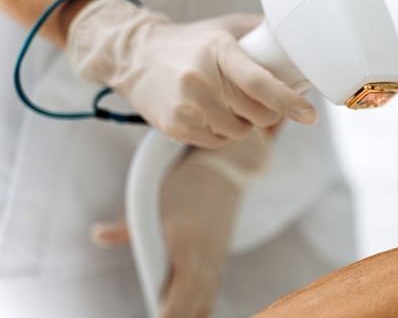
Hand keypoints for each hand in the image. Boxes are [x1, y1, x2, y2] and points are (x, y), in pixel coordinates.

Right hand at [67, 0, 316, 148]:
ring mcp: (186, 105)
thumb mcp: (224, 28)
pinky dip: (221, 132)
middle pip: (257, 115)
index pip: (259, 82)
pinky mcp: (175, 126)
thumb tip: (299, 39)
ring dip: (241, 122)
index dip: (288, 101)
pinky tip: (207, 112)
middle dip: (266, 112)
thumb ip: (260, 33)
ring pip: (239, 132)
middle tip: (253, 98)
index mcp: (219, 50)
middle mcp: (201, 78)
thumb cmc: (190, 42)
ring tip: (223, 101)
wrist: (135, 56)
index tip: (310, 115)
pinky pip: (217, 141)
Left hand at [92, 127, 273, 317]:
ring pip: (207, 300)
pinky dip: (202, 306)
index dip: (170, 313)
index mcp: (185, 245)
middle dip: (178, 317)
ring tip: (170, 317)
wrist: (223, 171)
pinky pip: (214, 291)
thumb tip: (97, 235)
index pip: (181, 293)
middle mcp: (205, 256)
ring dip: (191, 314)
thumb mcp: (153, 202)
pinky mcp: (222, 257)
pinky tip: (191, 312)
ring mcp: (217, 259)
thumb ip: (126, 227)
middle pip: (194, 304)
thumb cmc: (185, 186)